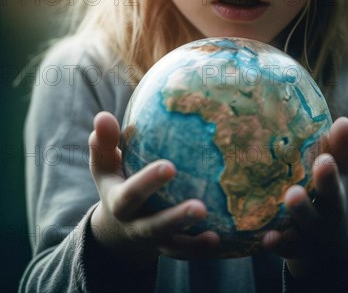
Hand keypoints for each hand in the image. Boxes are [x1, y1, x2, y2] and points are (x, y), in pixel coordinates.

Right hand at [88, 111, 219, 269]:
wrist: (116, 230)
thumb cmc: (116, 182)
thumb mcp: (104, 164)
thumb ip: (103, 142)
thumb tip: (103, 116)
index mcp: (120, 203)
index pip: (132, 194)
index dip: (149, 182)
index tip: (170, 167)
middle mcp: (137, 226)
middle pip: (155, 226)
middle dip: (176, 218)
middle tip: (199, 207)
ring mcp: (155, 240)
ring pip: (174, 245)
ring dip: (194, 242)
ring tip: (215, 234)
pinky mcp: (171, 249)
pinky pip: (187, 252)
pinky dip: (202, 249)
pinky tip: (223, 239)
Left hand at [262, 117, 347, 276]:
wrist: (327, 249)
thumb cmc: (328, 197)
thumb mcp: (340, 177)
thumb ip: (341, 150)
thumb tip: (344, 121)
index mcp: (338, 189)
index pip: (343, 168)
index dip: (341, 150)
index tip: (339, 131)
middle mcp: (329, 211)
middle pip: (332, 196)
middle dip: (328, 179)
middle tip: (322, 163)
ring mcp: (312, 231)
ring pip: (307, 221)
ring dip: (301, 210)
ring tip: (292, 195)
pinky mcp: (293, 248)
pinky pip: (285, 247)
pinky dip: (277, 243)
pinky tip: (267, 236)